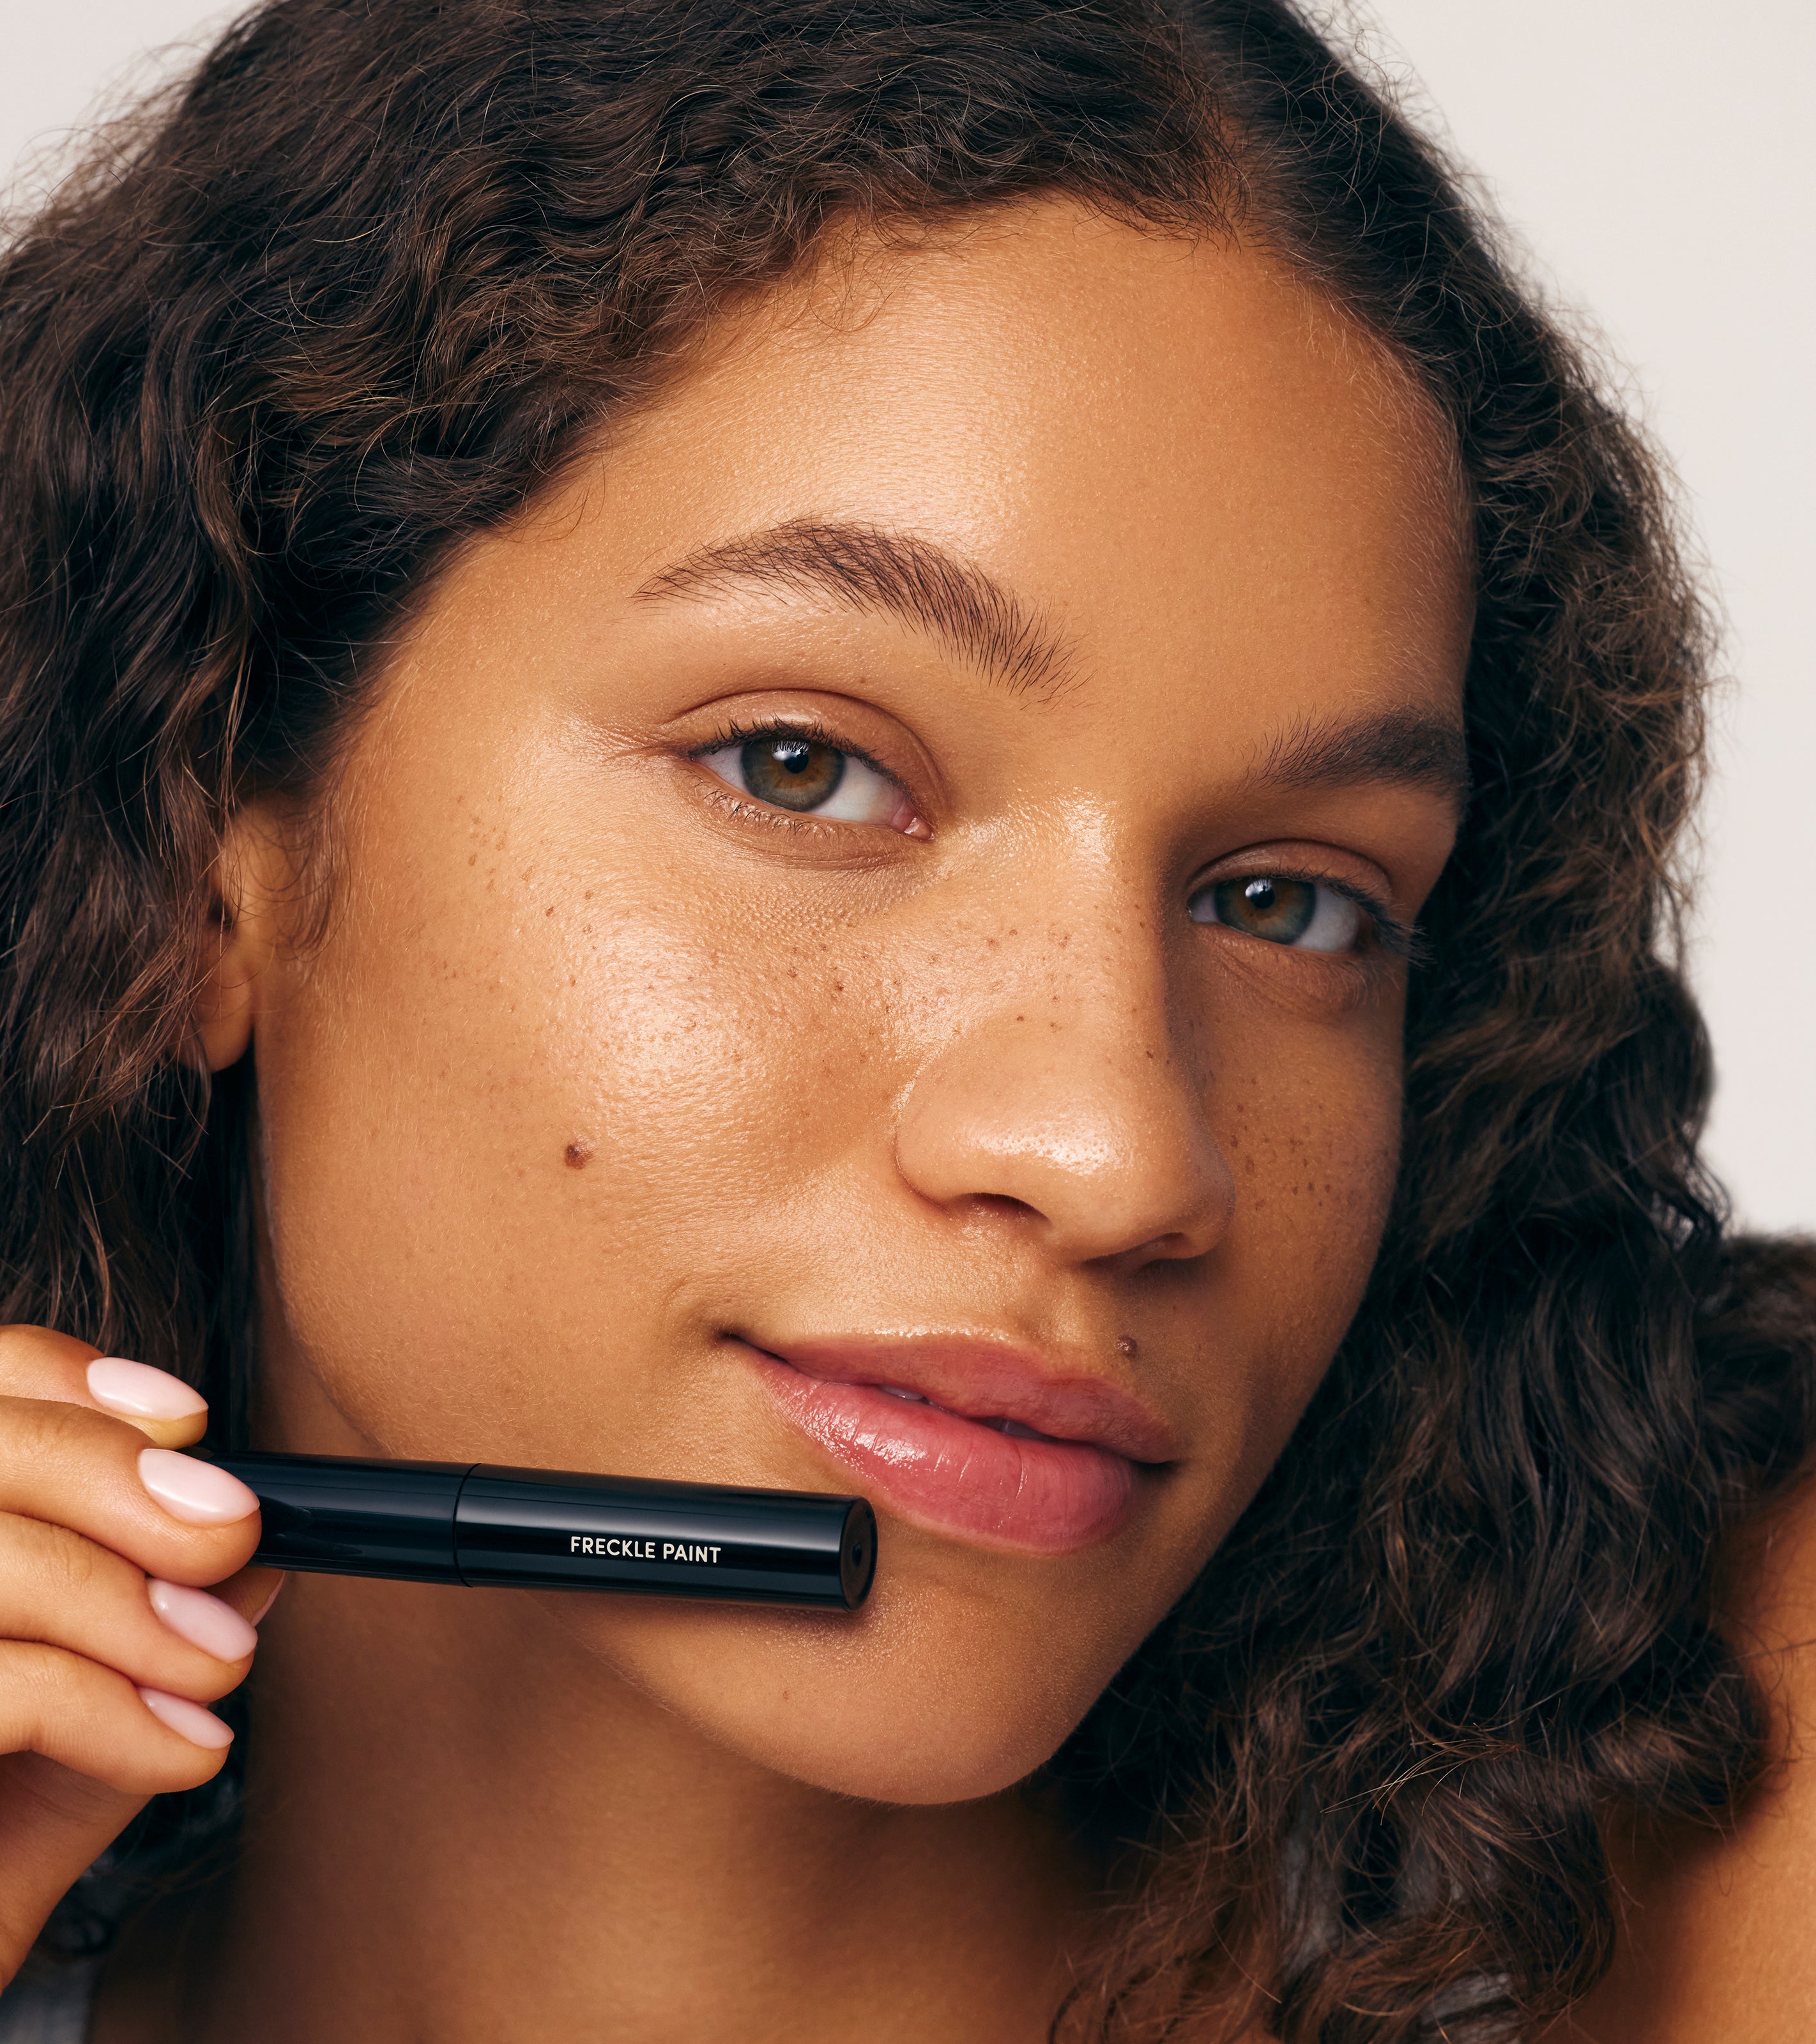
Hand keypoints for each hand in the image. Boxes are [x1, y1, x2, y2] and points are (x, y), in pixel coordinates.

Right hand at [0, 1325, 277, 1982]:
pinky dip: (109, 1711)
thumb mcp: (85, 1728)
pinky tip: (180, 1751)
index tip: (193, 1423)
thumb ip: (152, 1634)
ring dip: (131, 1607)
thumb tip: (259, 1549)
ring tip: (219, 1670)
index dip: (75, 1385)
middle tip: (231, 1539)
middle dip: (120, 1478)